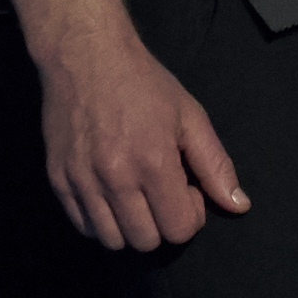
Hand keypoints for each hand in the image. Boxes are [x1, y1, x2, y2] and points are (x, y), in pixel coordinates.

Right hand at [35, 21, 248, 251]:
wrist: (86, 55)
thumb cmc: (144, 83)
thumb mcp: (190, 116)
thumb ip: (216, 166)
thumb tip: (239, 206)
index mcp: (154, 162)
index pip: (179, 229)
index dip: (190, 214)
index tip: (186, 189)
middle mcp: (115, 178)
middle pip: (146, 241)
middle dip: (162, 223)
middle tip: (161, 191)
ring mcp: (82, 181)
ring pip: (112, 241)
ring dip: (130, 226)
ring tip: (136, 194)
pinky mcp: (57, 180)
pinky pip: (83, 227)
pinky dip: (101, 221)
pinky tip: (110, 194)